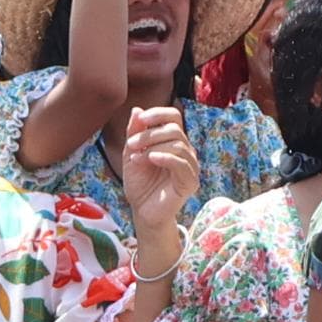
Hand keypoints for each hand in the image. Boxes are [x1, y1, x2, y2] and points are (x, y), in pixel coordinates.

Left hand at [117, 104, 197, 241]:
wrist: (142, 212)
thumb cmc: (139, 184)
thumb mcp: (131, 154)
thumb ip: (134, 133)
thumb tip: (137, 109)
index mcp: (173, 141)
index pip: (174, 117)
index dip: (159, 114)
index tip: (142, 119)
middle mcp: (185, 151)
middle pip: (174, 129)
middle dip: (149, 134)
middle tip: (131, 146)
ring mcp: (190, 166)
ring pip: (178, 144)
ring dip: (153, 147)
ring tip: (136, 158)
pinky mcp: (190, 181)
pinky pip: (182, 163)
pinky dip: (165, 157)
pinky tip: (151, 159)